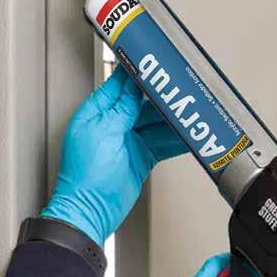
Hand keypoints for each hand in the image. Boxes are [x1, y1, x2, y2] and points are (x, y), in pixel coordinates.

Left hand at [41, 65, 186, 244]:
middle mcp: (113, 124)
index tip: (156, 64)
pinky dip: (175, 140)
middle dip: (163, 98)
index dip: (138, 73)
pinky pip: (162, 143)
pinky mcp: (141, 156)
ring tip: (190, 113)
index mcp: (97, 112)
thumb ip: (122, 107)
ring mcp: (128, 140)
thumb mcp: (105, 132)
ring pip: (156, 123)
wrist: (91, 212)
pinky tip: (187, 135)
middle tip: (182, 91)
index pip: (120, 83)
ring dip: (173, 120)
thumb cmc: (85, 177)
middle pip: (143, 103)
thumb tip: (134, 85)